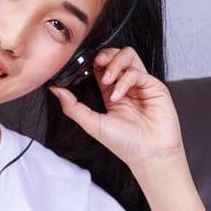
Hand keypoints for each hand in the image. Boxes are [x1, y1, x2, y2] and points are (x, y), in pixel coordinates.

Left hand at [49, 47, 185, 168]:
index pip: (102, 67)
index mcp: (111, 93)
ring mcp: (141, 85)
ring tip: (107, 80)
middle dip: (105, 55)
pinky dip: (125, 81)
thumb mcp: (92, 124)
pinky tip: (118, 96)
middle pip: (116, 55)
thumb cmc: (125, 144)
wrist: (148, 155)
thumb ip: (73, 107)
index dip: (93, 61)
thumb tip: (56, 90)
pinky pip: (137, 72)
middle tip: (96, 64)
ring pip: (129, 55)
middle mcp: (126, 86)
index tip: (84, 66)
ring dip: (115, 63)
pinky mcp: (154, 86)